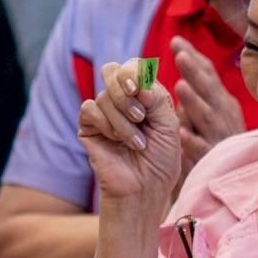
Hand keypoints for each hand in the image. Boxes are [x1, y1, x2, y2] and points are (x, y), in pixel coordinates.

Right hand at [78, 58, 182, 204]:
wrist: (143, 190)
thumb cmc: (161, 162)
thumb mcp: (169, 126)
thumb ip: (156, 98)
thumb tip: (135, 81)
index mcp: (144, 96)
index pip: (133, 67)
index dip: (134, 72)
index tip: (140, 90)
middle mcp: (122, 101)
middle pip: (112, 71)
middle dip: (125, 89)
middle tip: (139, 115)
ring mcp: (104, 114)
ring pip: (104, 95)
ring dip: (123, 121)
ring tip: (136, 143)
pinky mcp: (88, 127)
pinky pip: (89, 109)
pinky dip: (106, 124)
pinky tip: (116, 142)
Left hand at [171, 36, 243, 173]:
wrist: (228, 177)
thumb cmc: (212, 140)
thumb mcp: (208, 111)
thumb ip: (197, 88)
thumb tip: (183, 57)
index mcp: (221, 100)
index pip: (208, 74)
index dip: (193, 57)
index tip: (176, 41)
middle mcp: (223, 114)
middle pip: (208, 89)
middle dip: (194, 71)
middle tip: (179, 54)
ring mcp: (219, 135)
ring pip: (206, 116)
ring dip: (194, 101)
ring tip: (179, 87)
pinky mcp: (212, 157)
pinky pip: (201, 148)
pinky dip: (192, 140)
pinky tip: (181, 134)